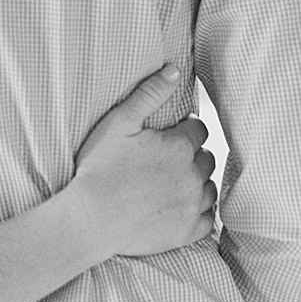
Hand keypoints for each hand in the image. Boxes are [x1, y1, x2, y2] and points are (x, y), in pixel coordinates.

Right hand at [70, 65, 217, 261]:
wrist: (90, 221)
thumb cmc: (99, 170)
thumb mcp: (118, 124)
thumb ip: (149, 94)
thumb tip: (174, 70)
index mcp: (179, 146)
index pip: (199, 129)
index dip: (185, 130)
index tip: (170, 137)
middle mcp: (192, 176)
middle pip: (207, 158)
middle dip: (192, 156)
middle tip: (168, 161)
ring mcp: (192, 205)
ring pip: (210, 188)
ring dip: (198, 183)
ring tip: (174, 184)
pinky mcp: (188, 231)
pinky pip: (209, 219)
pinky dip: (200, 213)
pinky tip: (182, 208)